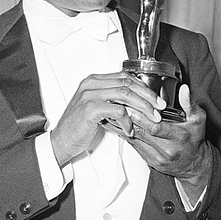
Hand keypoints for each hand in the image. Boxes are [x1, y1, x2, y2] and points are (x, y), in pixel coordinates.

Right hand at [50, 72, 166, 165]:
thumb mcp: (99, 108)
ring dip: (143, 108)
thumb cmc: (79, 127)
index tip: (156, 99)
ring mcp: (89, 95)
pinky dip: (128, 120)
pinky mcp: (89, 108)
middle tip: (160, 108)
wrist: (60, 142)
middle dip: (148, 96)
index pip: (126, 77)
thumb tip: (140, 101)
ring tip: (151, 119)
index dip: (144, 87)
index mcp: (94, 81)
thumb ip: (114, 100)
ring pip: (126, 94)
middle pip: (128, 83)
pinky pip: (117, 110)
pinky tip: (130, 129)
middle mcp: (91, 84)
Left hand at [125, 84, 210, 187]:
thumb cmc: (195, 139)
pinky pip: (134, 146)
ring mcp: (156, 157)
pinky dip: (125, 134)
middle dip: (128, 119)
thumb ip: (189, 103)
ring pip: (134, 140)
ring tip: (112, 113)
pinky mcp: (149, 161)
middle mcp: (167, 149)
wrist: (193, 164)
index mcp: (179, 137)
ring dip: (122, 126)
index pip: (157, 128)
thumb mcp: (198, 119)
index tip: (130, 106)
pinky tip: (117, 125)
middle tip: (116, 106)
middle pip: (142, 133)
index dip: (142, 118)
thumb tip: (184, 89)